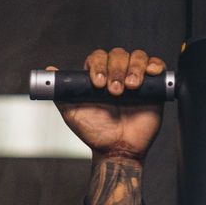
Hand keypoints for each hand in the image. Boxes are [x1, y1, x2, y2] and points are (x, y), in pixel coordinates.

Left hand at [56, 47, 165, 161]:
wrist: (117, 150)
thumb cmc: (95, 133)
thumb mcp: (73, 113)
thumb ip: (62, 93)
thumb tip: (49, 72)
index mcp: (98, 76)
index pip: (98, 57)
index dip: (98, 66)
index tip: (97, 84)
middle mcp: (117, 73)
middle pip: (118, 55)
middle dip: (116, 71)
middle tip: (115, 92)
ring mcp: (135, 78)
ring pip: (137, 57)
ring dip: (134, 69)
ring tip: (130, 88)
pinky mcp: (153, 85)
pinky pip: (157, 65)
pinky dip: (155, 65)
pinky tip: (151, 74)